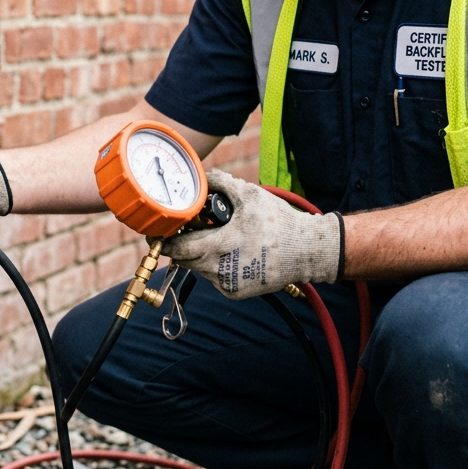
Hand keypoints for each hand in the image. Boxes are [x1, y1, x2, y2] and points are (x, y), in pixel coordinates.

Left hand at [159, 170, 341, 299]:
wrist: (307, 251)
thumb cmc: (279, 223)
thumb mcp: (249, 195)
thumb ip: (220, 182)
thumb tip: (202, 175)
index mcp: (220, 247)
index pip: (179, 249)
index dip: (166, 240)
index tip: (160, 232)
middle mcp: (220, 270)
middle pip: (186, 260)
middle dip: (182, 245)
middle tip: (187, 230)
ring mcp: (228, 285)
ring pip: (199, 269)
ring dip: (200, 255)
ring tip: (214, 238)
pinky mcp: (235, 293)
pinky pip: (214, 278)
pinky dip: (214, 266)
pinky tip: (229, 252)